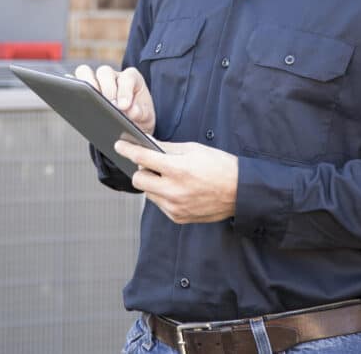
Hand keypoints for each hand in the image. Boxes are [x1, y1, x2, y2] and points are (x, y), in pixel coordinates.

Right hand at [73, 64, 155, 135]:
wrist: (132, 123)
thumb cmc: (139, 117)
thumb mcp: (147, 117)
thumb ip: (142, 113)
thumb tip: (131, 111)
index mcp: (131, 78)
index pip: (127, 78)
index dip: (124, 91)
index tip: (123, 106)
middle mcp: (113, 76)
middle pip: (104, 72)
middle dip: (105, 88)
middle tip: (108, 106)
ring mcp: (96, 81)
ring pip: (85, 72)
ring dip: (85, 85)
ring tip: (90, 103)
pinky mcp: (83, 89)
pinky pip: (73, 83)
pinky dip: (70, 87)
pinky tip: (71, 100)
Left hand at [114, 139, 237, 223]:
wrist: (240, 192)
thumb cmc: (219, 166)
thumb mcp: (194, 149)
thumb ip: (167, 148)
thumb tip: (146, 143)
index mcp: (178, 169)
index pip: (142, 158)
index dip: (128, 150)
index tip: (119, 145)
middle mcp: (174, 191)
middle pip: (138, 180)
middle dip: (141, 170)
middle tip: (151, 164)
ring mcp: (175, 207)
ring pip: (148, 194)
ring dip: (153, 183)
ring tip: (170, 177)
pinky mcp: (178, 217)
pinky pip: (160, 204)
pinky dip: (163, 195)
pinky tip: (178, 189)